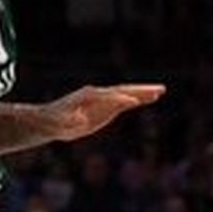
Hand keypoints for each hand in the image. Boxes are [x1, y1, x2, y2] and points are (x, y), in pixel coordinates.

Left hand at [46, 84, 165, 140]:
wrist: (52, 120)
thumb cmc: (54, 121)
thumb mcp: (59, 122)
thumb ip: (70, 121)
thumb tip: (79, 120)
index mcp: (88, 96)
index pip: (108, 97)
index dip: (119, 100)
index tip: (132, 103)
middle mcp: (98, 94)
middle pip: (122, 90)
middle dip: (139, 90)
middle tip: (158, 89)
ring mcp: (104, 100)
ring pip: (127, 94)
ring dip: (143, 93)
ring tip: (161, 91)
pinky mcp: (107, 108)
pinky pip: (125, 103)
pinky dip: (138, 100)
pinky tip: (150, 99)